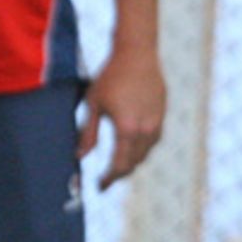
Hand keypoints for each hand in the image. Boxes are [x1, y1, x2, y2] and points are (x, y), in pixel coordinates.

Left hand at [78, 42, 166, 190]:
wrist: (136, 54)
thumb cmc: (110, 76)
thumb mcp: (93, 103)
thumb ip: (87, 132)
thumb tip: (80, 155)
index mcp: (127, 129)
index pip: (119, 165)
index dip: (109, 178)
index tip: (100, 186)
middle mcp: (146, 131)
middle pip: (134, 163)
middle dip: (120, 173)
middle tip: (106, 178)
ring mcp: (157, 124)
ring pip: (145, 153)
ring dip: (131, 161)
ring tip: (117, 164)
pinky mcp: (162, 116)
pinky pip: (152, 141)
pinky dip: (140, 148)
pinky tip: (130, 145)